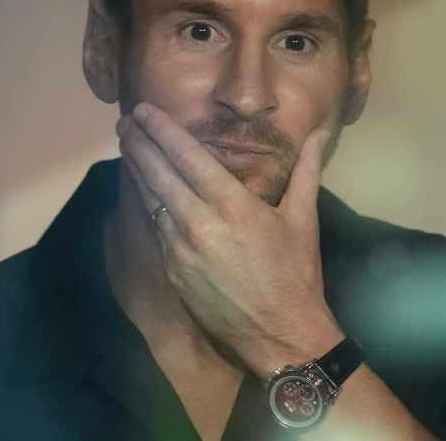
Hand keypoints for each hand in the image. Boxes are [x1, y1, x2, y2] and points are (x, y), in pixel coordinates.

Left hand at [116, 102, 343, 377]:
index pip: (188, 157)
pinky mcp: (173, 272)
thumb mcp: (304, 219)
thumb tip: (320, 135)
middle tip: (126, 123)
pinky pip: (155, 230)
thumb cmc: (296, 273)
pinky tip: (143, 194)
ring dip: (137, 172)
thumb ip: (307, 171)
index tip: (145, 111)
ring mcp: (180, 250)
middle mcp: (199, 223)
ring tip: (128, 150)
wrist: (279, 334)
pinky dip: (147, 206)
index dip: (163, 131)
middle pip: (158, 174)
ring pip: (150, 201)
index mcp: (232, 205)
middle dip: (139, 145)